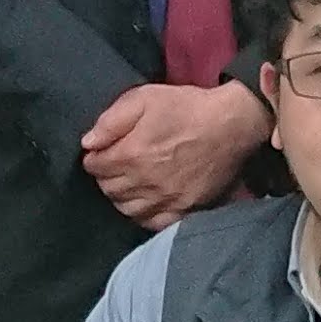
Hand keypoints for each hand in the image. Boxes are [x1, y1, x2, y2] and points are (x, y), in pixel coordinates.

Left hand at [81, 81, 271, 228]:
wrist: (232, 124)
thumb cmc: (187, 107)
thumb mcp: (145, 98)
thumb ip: (112, 120)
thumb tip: (88, 143)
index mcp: (131, 154)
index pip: (95, 167)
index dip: (95, 158)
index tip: (101, 152)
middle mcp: (145, 182)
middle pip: (109, 190)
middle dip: (106, 177)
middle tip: (115, 165)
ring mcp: (166, 200)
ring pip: (127, 209)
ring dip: (121, 197)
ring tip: (128, 183)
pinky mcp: (185, 209)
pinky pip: (154, 223)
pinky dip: (143, 215)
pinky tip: (146, 201)